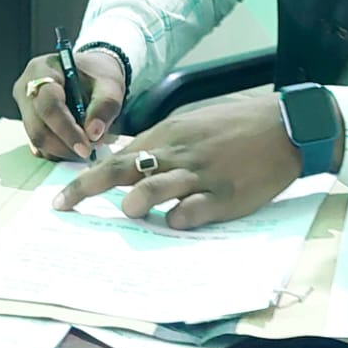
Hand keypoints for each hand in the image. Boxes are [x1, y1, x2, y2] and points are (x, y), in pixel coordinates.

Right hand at [13, 48, 125, 159]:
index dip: (66, 129)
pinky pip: (38, 145)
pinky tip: (74, 145)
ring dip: (62, 150)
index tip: (86, 148)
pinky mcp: (28, 122)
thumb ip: (105, 106)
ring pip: (36, 140)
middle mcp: (26, 87)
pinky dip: (57, 151)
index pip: (49, 104)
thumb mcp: (109, 85)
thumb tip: (93, 134)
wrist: (90, 73)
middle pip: (37, 127)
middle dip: (64, 146)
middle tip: (88, 152)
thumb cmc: (97, 75)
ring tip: (85, 146)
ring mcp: (24, 106)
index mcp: (43, 70)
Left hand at [51, 95, 306, 229]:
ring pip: (155, 187)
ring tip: (128, 211)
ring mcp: (201, 175)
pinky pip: (193, 210)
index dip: (90, 175)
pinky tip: (174, 223)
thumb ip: (162, 142)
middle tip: (63, 204)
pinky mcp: (225, 196)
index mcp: (169, 134)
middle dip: (88, 186)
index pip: (119, 155)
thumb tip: (129, 161)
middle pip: (124, 169)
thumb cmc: (236, 126)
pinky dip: (179, 218)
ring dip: (135, 202)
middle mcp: (178, 152)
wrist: (284, 126)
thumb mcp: (193, 123)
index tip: (66, 193)